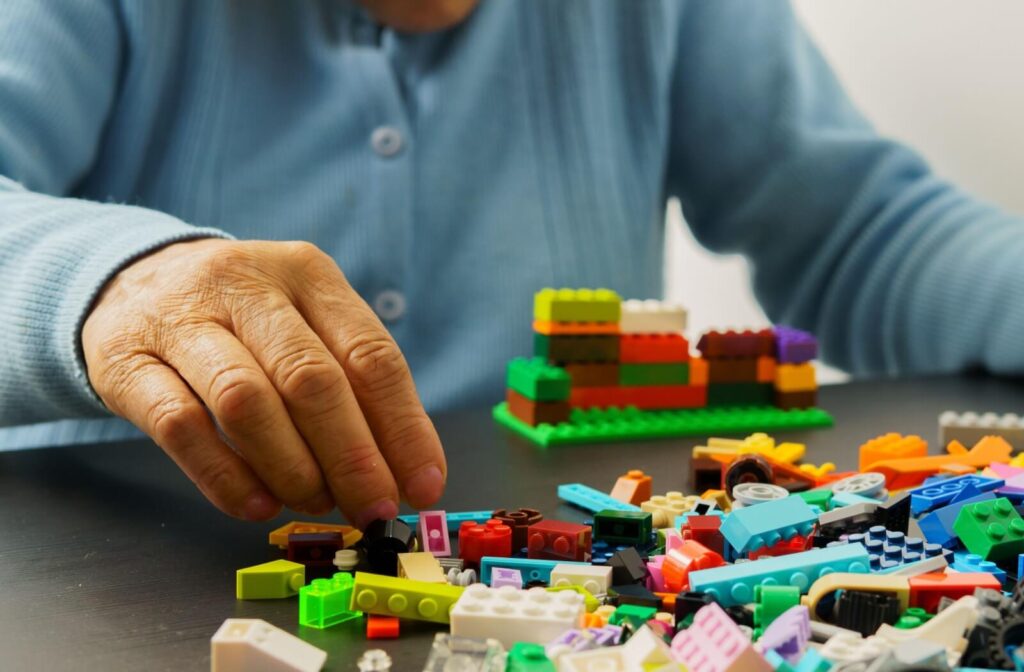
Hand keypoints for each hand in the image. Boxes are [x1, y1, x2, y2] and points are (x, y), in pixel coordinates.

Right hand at [82, 239, 445, 526]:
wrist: (132, 280)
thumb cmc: (244, 319)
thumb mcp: (304, 325)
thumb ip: (351, 387)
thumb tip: (402, 472)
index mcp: (307, 273)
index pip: (370, 354)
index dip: (403, 428)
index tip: (423, 486)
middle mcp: (245, 285)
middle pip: (310, 379)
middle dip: (352, 457)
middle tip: (373, 508)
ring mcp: (180, 318)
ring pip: (246, 402)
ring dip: (291, 469)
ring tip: (315, 502)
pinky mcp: (126, 359)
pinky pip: (181, 427)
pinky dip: (226, 478)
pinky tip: (258, 505)